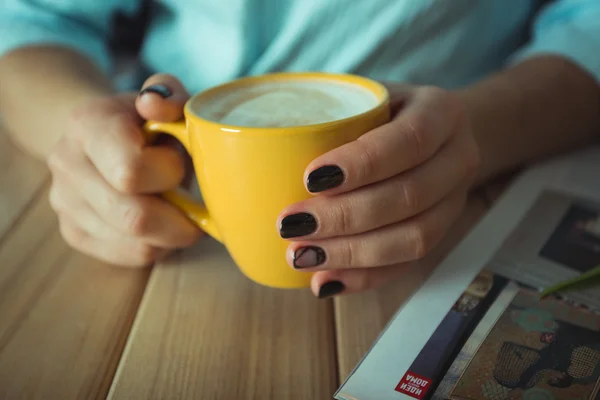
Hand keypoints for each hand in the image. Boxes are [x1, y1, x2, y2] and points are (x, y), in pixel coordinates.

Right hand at [48, 74, 201, 266]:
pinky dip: (158, 245)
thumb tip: (153, 105)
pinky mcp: (74, 232)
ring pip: (137, 245)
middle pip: (134, 218)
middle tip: (195, 206)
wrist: (98, 135)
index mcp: (87, 124)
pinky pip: (129, 256)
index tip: (178, 163)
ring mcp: (65, 203)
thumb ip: (168, 95)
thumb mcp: (162, 97)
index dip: (169, 173)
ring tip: (178, 211)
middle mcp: (66, 164)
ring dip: (172, 235)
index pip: (130, 171)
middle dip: (178, 217)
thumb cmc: (143, 120)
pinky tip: (162, 225)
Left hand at [278, 84, 479, 297]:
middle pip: (409, 197)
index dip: (362, 164)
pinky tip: (324, 282)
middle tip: (291, 224)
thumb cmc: (388, 113)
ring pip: (413, 239)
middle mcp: (457, 158)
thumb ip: (325, 112)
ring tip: (300, 256)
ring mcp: (454, 201)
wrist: (441, 134)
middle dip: (345, 217)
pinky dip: (364, 278)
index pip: (408, 140)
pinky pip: (407, 265)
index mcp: (441, 113)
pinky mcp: (441, 232)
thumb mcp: (366, 96)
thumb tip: (245, 147)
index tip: (309, 179)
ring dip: (352, 254)